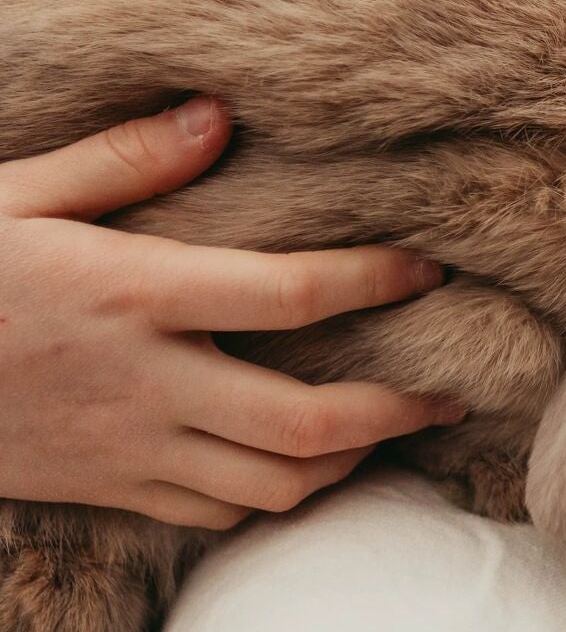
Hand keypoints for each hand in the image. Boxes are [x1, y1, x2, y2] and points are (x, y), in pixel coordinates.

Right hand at [0, 99, 464, 526]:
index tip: (431, 268)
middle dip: (399, 412)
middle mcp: (146, 382)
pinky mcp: (107, 490)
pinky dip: (278, 498)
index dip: (379, 283)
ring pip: (275, 486)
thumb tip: (219, 117)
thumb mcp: (15, 193)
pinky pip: (217, 514)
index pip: (294, 292)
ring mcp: (128, 448)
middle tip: (456, 392)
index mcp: (133, 292)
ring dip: (350, 464)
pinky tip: (307, 467)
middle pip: (310, 423)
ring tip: (395, 431)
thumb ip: (125, 159)